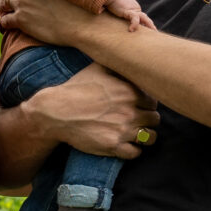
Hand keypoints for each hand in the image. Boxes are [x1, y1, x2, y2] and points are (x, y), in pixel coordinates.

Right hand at [27, 65, 158, 159]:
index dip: (147, 104)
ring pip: (150, 137)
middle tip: (137, 120)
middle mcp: (130, 110)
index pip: (153, 101)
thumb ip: (117, 64)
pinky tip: (127, 145)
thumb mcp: (97, 68)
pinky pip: (135, 152)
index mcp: (129, 91)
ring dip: (145, 136)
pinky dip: (134, 150)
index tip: (139, 106)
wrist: (56, 111)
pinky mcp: (113, 146)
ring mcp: (123, 130)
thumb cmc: (76, 88)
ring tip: (137, 134)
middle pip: (154, 119)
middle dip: (147, 119)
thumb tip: (130, 58)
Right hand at [104, 0, 155, 32]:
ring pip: (144, 18)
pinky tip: (131, 30)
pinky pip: (134, 18)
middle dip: (151, 26)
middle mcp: (136, 10)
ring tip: (152, 31)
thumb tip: (113, 20)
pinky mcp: (128, 10)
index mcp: (134, 11)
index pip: (143, 19)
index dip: (147, 25)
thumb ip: (120, 15)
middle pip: (146, 18)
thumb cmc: (113, 2)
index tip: (151, 33)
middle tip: (155, 33)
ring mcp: (133, 10)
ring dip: (149, 25)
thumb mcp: (119, 11)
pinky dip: (134, 24)